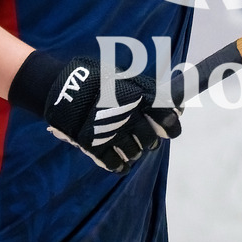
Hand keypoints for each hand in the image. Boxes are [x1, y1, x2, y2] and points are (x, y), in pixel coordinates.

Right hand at [9, 52, 181, 173]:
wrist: (63, 88)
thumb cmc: (96, 78)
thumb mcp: (124, 77)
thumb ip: (149, 91)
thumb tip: (177, 105)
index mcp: (138, 96)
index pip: (166, 117)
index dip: (171, 125)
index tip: (170, 127)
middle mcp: (129, 116)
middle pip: (150, 140)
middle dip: (149, 139)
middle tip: (142, 134)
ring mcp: (112, 133)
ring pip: (134, 153)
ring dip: (133, 150)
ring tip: (126, 143)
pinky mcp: (95, 146)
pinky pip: (114, 163)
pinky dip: (118, 164)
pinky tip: (118, 158)